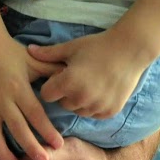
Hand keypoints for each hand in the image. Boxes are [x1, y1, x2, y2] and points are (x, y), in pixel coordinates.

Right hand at [0, 30, 64, 159]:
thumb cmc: (11, 52)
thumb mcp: (34, 60)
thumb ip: (53, 71)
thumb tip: (74, 77)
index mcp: (18, 87)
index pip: (34, 114)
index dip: (46, 130)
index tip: (58, 144)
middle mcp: (1, 98)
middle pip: (16, 128)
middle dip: (30, 148)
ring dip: (2, 153)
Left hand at [30, 28, 151, 118]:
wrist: (131, 49)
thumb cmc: (99, 45)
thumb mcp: (72, 47)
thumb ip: (48, 54)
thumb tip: (28, 50)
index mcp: (68, 82)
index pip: (46, 95)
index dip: (52, 84)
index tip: (61, 75)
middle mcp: (81, 98)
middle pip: (62, 104)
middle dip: (65, 93)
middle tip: (78, 77)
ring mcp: (97, 107)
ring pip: (78, 110)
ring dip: (79, 100)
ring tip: (90, 82)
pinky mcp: (109, 112)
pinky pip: (94, 114)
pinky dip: (94, 105)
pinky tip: (101, 89)